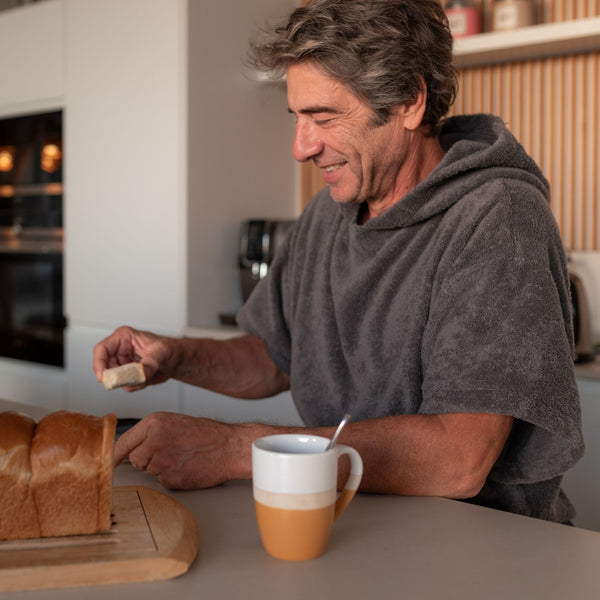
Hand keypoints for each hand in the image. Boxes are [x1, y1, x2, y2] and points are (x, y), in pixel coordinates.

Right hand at [93, 326, 176, 389]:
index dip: (98, 364)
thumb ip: (150, 363)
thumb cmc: (169, 349)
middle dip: (118, 377)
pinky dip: (135, 385)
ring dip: (129, 382)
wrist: (176, 360)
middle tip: (131, 381)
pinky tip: (147, 378)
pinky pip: (124, 385)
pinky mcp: (126, 374)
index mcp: (124, 337)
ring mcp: (122, 363)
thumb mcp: (162, 353)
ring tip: (147, 376)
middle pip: (105, 367)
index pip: (102, 349)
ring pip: (115, 378)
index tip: (103, 377)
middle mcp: (119, 350)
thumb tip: (140, 374)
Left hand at [114, 411, 249, 488]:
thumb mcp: (173, 422)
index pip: (122, 443)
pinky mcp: (170, 478)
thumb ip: (150, 432)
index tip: (108, 462)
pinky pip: (161, 481)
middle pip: (134, 459)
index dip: (114, 455)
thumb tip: (128, 447)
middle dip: (147, 459)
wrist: (228, 447)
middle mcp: (154, 441)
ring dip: (160, 467)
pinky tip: (186, 466)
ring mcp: (161, 461)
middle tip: (170, 450)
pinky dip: (172, 477)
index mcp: (153, 423)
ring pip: (148, 470)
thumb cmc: (205, 434)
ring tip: (181, 456)